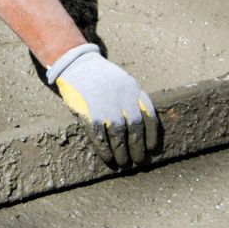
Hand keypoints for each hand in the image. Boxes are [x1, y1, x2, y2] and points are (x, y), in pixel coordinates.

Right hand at [47, 43, 159, 168]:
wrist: (77, 64)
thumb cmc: (101, 77)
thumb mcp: (123, 82)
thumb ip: (132, 100)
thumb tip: (140, 128)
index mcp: (134, 90)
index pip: (149, 116)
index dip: (151, 135)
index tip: (151, 148)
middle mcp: (122, 98)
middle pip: (135, 129)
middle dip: (137, 147)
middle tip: (138, 160)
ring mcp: (105, 105)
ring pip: (118, 135)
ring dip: (122, 152)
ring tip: (123, 162)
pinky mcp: (89, 112)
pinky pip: (99, 136)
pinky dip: (105, 149)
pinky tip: (108, 158)